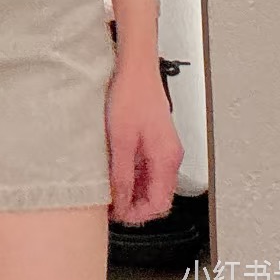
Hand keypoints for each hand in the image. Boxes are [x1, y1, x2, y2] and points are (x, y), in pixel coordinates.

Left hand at [106, 59, 183, 224]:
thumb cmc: (130, 94)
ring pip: (151, 181)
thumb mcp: (120, 140)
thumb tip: (120, 203)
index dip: (137, 215)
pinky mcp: (155, 137)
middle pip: (157, 195)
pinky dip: (132, 173)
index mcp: (166, 158)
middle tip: (110, 204)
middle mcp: (169, 154)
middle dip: (134, 204)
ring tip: (109, 186)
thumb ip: (121, 175)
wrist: (134, 65)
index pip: (159, 204)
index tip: (117, 215)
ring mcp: (163, 146)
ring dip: (132, 188)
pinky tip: (114, 168)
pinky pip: (147, 166)